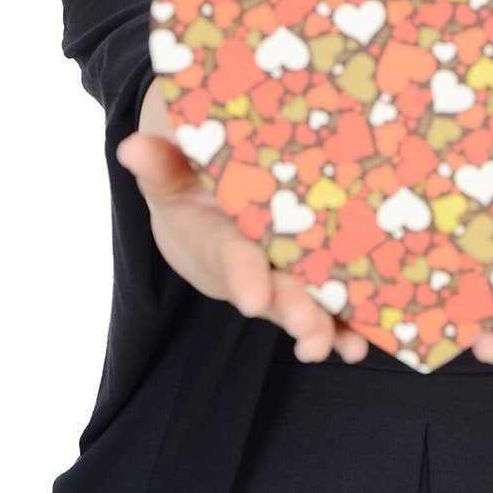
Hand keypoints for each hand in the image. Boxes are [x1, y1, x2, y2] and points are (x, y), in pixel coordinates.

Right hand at [115, 132, 369, 364]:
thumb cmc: (189, 189)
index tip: (256, 299)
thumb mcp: (170, 175)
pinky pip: (328, 305)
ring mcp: (281, 277)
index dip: (243, 277)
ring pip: (302, 304)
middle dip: (292, 311)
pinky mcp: (307, 279)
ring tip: (343, 346)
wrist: (204, 213)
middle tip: (310, 332)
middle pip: (274, 292)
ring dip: (322, 327)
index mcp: (219, 239)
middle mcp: (252, 266)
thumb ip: (158, 165)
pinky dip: (345, 324)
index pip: (232, 258)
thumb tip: (132, 146)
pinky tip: (360, 341)